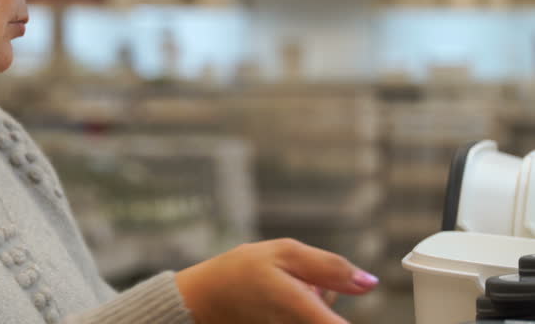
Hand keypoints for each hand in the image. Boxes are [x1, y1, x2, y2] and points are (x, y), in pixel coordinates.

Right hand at [175, 239, 377, 323]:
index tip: (334, 293)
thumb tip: (370, 282)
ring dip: (313, 304)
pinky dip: (299, 312)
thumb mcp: (283, 253)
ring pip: (320, 318)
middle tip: (301, 280)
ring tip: (284, 289)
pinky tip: (277, 303)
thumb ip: (329, 267)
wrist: (200, 301)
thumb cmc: (238, 273)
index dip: (349, 317)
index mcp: (305, 310)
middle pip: (336, 318)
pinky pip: (304, 321)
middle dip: (328, 297)